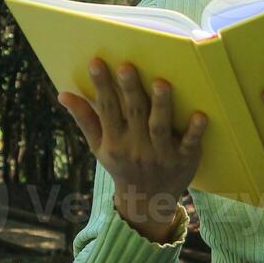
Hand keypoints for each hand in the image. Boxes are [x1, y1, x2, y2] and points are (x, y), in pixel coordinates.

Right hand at [58, 56, 207, 240]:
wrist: (148, 201)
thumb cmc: (123, 164)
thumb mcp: (99, 147)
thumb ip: (85, 119)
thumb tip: (63, 94)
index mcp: (115, 141)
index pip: (107, 109)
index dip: (101, 86)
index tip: (96, 62)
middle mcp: (137, 148)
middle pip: (134, 114)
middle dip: (130, 90)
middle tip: (127, 66)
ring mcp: (162, 155)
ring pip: (160, 128)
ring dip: (161, 106)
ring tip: (161, 83)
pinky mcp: (185, 160)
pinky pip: (190, 144)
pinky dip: (195, 132)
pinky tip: (200, 115)